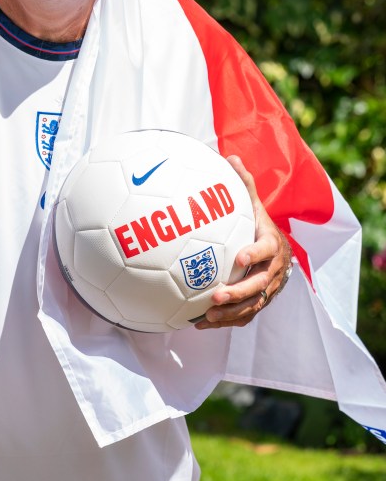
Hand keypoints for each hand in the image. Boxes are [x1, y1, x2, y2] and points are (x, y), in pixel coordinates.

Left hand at [194, 155, 292, 329]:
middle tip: (216, 295)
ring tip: (206, 316)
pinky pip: (244, 317)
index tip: (238, 258)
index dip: (255, 253)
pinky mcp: (259, 302)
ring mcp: (267, 289)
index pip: (267, 250)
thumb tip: (229, 156)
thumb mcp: (254, 204)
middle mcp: (272, 270)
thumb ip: (243, 184)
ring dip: (230, 313)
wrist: (280, 251)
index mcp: (271, 245)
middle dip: (239, 292)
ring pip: (252, 306)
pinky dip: (224, 322)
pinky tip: (199, 324)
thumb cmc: (258, 224)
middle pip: (259, 285)